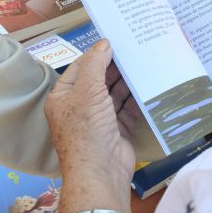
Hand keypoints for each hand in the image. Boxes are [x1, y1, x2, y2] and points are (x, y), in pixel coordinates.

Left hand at [45, 41, 139, 206]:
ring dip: (126, 81)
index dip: (96, 54)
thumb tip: (104, 43)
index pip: (79, 68)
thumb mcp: (88, 90)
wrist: (101, 171)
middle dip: (114, 67)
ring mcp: (98, 120)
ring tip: (143, 62)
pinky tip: (147, 84)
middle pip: (98, 81)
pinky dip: (135, 98)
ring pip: (113, 94)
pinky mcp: (116, 130)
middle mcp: (79, 107)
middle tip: (134, 49)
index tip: (115, 41)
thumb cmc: (87, 128)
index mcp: (63, 97)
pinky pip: (126, 109)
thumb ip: (96, 64)